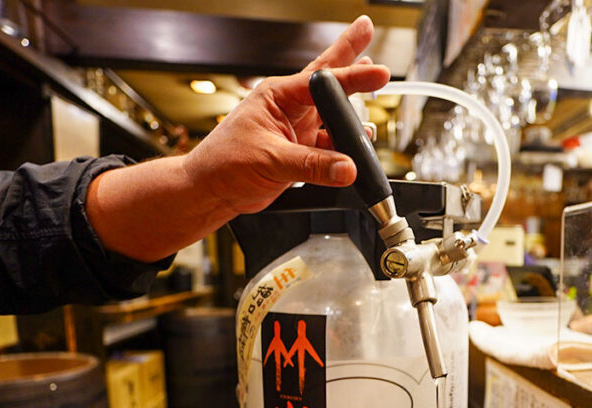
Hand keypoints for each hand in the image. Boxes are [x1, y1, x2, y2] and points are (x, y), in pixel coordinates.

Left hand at [87, 16, 389, 261]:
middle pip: (329, 81)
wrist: (212, 192)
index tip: (378, 72)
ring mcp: (299, 130)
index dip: (352, 76)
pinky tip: (356, 157)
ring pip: (335, 119)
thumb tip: (346, 168)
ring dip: (353, 123)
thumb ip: (312, 165)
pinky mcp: (303, 152)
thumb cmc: (224, 164)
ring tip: (367, 129)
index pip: (322, 81)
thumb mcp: (271, 160)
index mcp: (278, 96)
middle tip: (366, 31)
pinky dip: (347, 154)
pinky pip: (333, 149)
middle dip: (350, 60)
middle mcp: (291, 108)